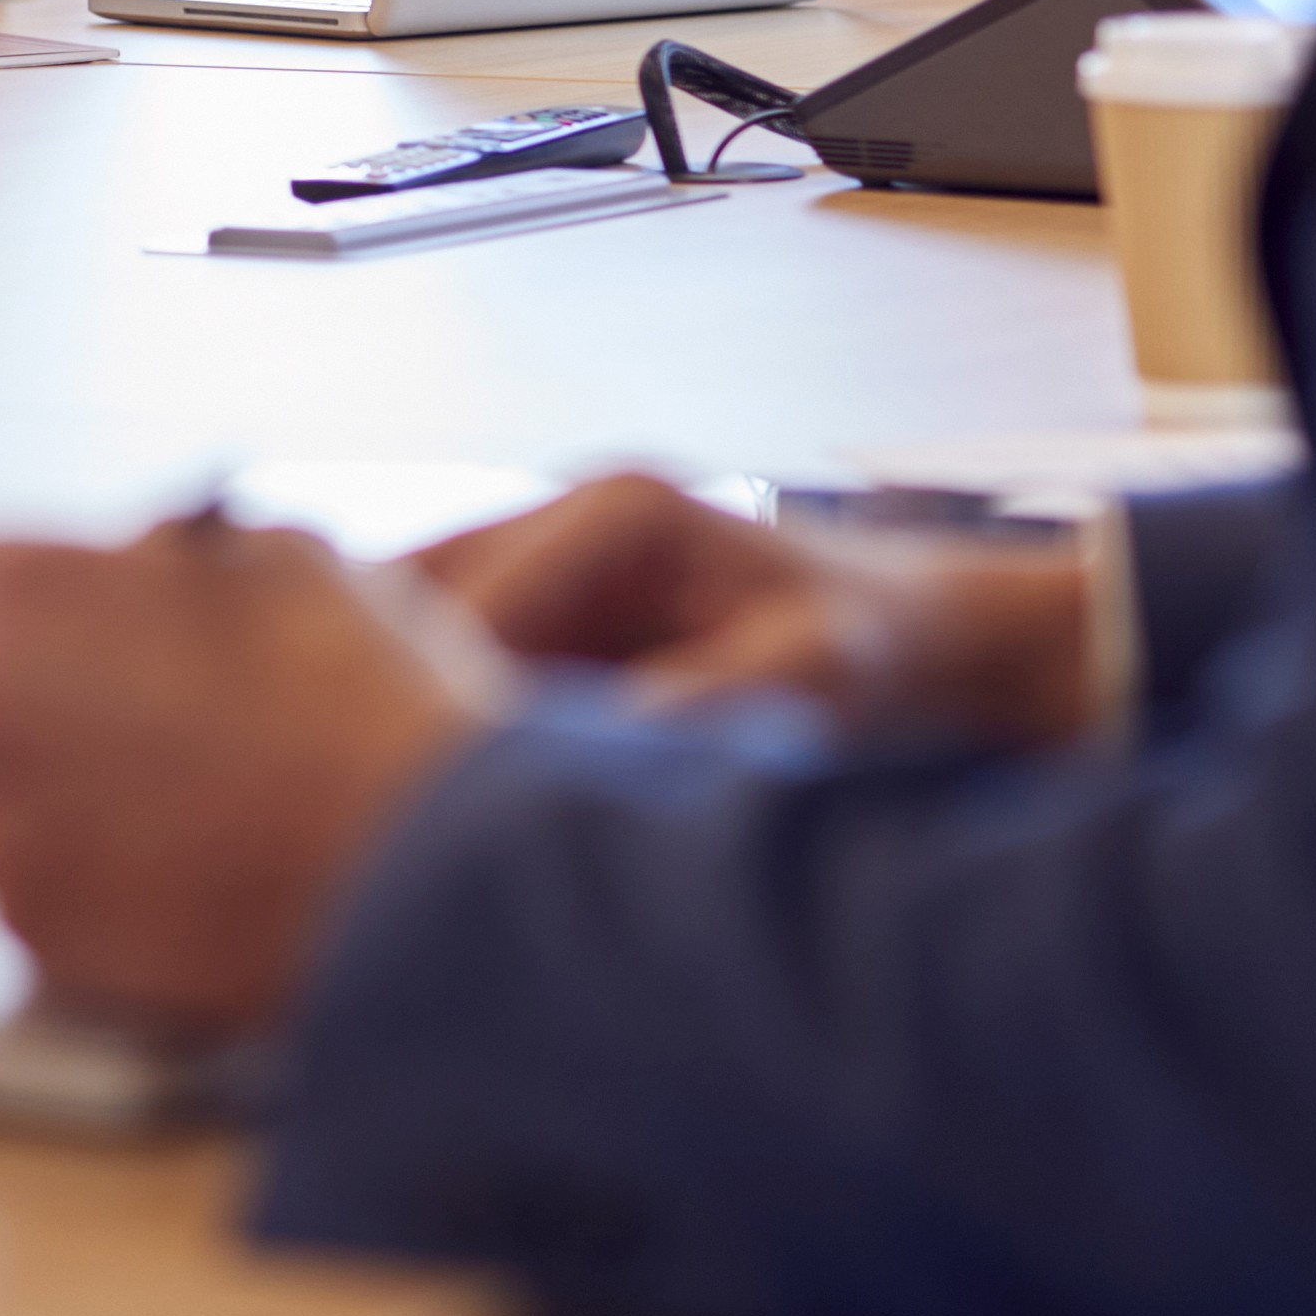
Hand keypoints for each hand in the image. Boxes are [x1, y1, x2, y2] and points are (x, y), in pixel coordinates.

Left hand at [0, 517, 491, 1037]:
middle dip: (4, 706)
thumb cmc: (365, 701)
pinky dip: (70, 891)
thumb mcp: (280, 561)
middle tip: (113, 724)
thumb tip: (152, 568)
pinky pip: (17, 902)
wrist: (424, 871)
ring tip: (147, 812)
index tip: (3, 624)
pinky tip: (169, 880)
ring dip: (21, 805)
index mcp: (10, 597)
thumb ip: (174, 559)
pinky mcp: (32, 946)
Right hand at [414, 473, 1105, 751]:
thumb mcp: (816, 676)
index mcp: (619, 512)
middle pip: (414, 593)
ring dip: (401, 697)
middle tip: (359, 796)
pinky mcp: (568, 608)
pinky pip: (471, 651)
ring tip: (381, 803)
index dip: (416, 686)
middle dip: (378, 686)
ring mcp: (562, 557)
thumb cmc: (893, 654)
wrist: (955, 641)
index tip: (393, 785)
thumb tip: (584, 762)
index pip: (464, 597)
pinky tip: (434, 790)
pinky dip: (441, 708)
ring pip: (427, 622)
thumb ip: (703, 704)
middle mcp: (571, 514)